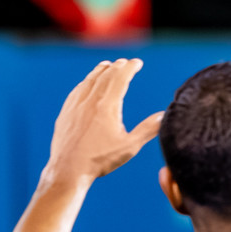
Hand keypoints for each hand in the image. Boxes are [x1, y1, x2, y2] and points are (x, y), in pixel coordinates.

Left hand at [46, 58, 162, 183]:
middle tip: (126, 63)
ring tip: (108, 66)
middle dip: (117, 67)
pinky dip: (86, 81)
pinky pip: (78, 89)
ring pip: (89, 80)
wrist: (69, 168)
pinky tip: (88, 83)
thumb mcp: (129, 146)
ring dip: (101, 70)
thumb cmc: (100, 160)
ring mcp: (76, 104)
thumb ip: (148, 129)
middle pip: (105, 75)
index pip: (120, 78)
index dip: (130, 68)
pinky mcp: (66, 111)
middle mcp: (90, 100)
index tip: (137, 63)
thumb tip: (164, 116)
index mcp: (107, 106)